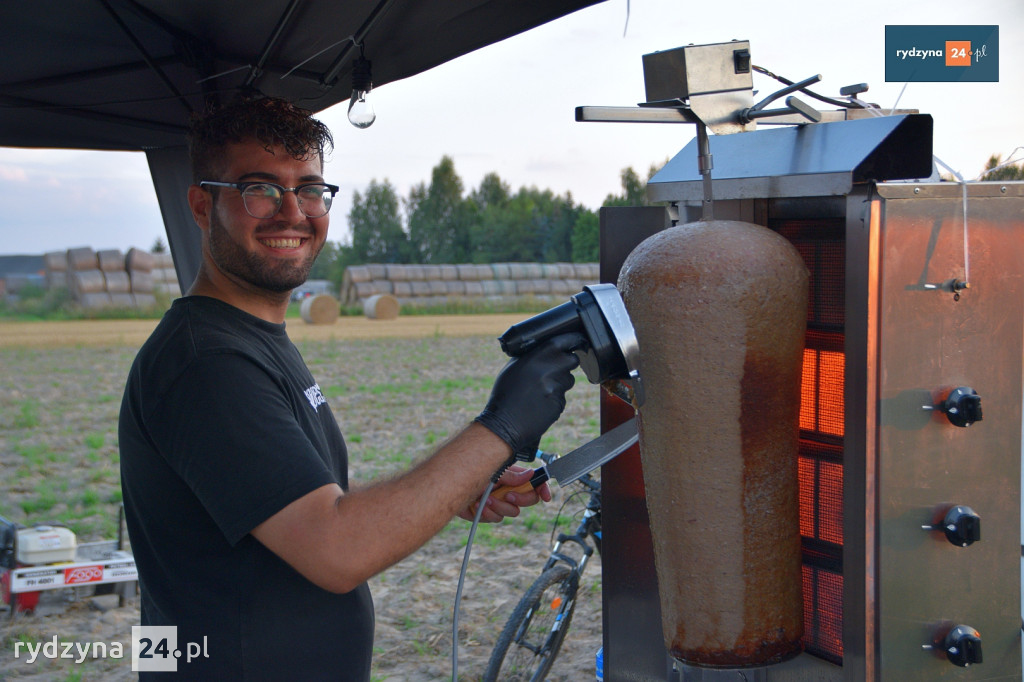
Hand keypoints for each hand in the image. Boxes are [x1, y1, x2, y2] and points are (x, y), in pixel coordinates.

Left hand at [458, 465, 552, 522]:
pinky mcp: (489, 513)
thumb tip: (530, 474)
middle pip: (529, 500)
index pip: (535, 483)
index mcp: (513, 477)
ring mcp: (500, 503)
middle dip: (520, 499)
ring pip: (513, 512)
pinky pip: (496, 518)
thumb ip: (512, 476)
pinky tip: (477, 505)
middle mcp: (509, 490)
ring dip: (499, 506)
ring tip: (485, 499)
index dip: (543, 489)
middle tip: (508, 495)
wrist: (449, 487)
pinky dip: (487, 512)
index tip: (546, 496)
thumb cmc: (469, 472)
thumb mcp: (493, 472)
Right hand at [475, 332, 582, 453]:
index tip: (578, 340)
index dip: (573, 340)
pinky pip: (562, 397)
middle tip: (556, 369)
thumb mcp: (513, 367)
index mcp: (538, 357)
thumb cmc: (505, 394)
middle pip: (573, 360)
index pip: (565, 341)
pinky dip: (554, 399)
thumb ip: (532, 355)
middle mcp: (550, 370)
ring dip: (560, 382)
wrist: (504, 423)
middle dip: (568, 363)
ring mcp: (557, 388)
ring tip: (540, 390)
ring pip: (568, 380)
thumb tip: (545, 348)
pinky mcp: (559, 404)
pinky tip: (539, 403)